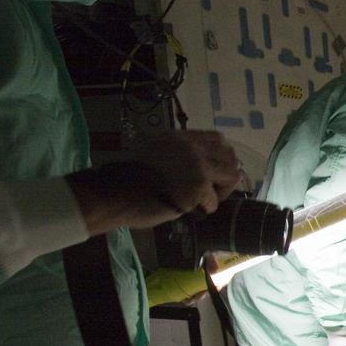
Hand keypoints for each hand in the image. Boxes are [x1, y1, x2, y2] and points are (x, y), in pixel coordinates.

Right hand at [68, 130, 242, 233]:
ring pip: (231, 174)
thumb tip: (202, 167)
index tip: (213, 172)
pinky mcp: (197, 186)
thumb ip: (178, 154)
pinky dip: (204, 208)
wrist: (113, 194)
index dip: (221, 157)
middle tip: (213, 189)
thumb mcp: (154, 152)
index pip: (217, 139)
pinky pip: (214, 201)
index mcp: (180, 137)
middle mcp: (191, 146)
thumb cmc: (127, 179)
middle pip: (230, 156)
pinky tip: (188, 209)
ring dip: (221, 190)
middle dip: (226, 174)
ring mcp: (196, 164)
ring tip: (203, 199)